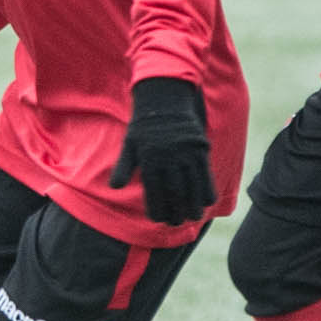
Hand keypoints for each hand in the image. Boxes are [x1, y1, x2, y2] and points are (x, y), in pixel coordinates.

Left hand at [107, 77, 216, 225]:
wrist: (165, 98)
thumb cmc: (143, 123)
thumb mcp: (130, 143)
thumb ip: (123, 166)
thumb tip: (114, 188)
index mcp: (150, 158)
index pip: (154, 192)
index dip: (157, 208)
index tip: (158, 219)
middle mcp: (169, 157)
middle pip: (175, 193)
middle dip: (176, 211)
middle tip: (176, 223)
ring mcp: (186, 153)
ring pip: (192, 186)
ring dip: (193, 205)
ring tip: (192, 218)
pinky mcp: (200, 148)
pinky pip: (206, 174)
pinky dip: (207, 190)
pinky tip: (206, 202)